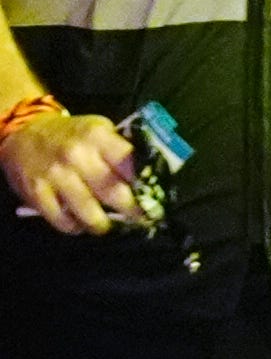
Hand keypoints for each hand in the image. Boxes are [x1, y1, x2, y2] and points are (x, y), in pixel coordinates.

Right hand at [1, 113, 141, 235]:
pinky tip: (80, 225)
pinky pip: (62, 220)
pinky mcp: (37, 192)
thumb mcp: (99, 131)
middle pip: (114, 191)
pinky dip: (74, 227)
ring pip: (89, 212)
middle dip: (131, 210)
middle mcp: (77, 155)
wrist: (24, 133)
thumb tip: (151, 178)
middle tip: (139, 217)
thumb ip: (121, 151)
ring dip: (102, 225)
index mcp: (98, 136)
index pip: (131, 163)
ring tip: (107, 226)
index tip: (156, 197)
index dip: (146, 184)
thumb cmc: (72, 136)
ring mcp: (56, 175)